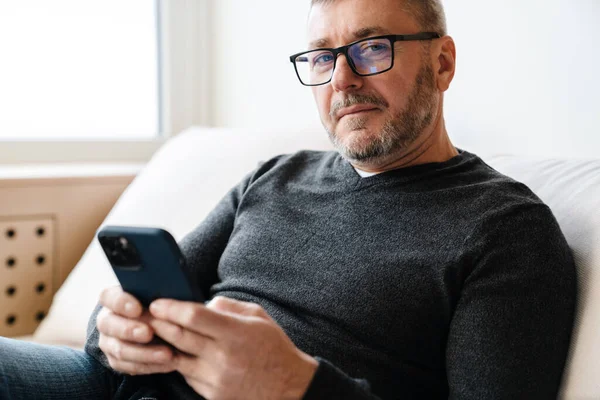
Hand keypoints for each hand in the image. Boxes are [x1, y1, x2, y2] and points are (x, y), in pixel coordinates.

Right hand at [96, 286, 176, 374]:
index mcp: (113, 299)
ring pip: (120, 349)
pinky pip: (129, 366)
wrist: (152, 323)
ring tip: (167, 354)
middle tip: (149, 333)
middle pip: (109, 325)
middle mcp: (106, 320)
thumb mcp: (156, 296)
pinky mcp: (116, 360)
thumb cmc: (156, 304)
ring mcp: (108, 342)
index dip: (121, 303)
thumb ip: (158, 296)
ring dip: (144, 353)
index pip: (108, 297)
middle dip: (130, 330)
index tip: (137, 308)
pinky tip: (167, 364)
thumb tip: (168, 300)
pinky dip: (149, 365)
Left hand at [148, 296, 318, 399]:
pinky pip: (187, 375)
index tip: (157, 302)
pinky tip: (176, 353)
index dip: (171, 307)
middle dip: (157, 324)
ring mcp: (215, 379)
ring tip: (153, 333)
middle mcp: (223, 357)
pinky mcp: (211, 394)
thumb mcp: (257, 316)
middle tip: (144, 315)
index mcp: (235, 333)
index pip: (194, 316)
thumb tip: (201, 303)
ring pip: (177, 358)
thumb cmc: (273, 347)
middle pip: (178, 337)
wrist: (288, 387)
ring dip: (162, 345)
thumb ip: (228, 306)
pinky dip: (179, 362)